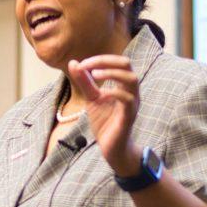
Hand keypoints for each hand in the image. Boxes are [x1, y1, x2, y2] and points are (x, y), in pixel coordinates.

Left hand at [68, 54, 141, 175]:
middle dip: (106, 61)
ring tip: (94, 75)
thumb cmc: (105, 122)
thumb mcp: (91, 98)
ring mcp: (132, 103)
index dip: (100, 59)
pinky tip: (102, 95)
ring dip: (111, 73)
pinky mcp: (129, 116)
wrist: (111, 148)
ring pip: (131, 79)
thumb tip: (74, 62)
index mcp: (123, 85)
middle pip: (127, 64)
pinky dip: (114, 92)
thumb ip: (85, 82)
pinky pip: (128, 99)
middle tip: (87, 66)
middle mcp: (131, 91)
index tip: (82, 65)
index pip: (117, 62)